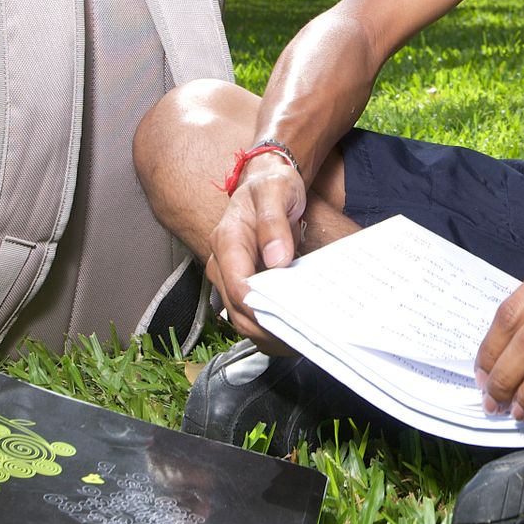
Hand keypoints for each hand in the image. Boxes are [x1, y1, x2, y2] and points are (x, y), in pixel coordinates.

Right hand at [204, 156, 307, 353]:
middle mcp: (222, 264)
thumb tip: (276, 258)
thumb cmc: (272, 186)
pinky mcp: (240, 285)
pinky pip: (251, 314)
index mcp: (227, 241)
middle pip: (238, 312)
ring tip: (300, 341)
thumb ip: (275, 222)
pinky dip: (269, 328)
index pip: (238, 288)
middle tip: (301, 339)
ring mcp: (230, 277)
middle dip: (267, 330)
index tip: (288, 322)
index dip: (260, 311)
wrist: (268, 182)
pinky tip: (292, 331)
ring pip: (243, 320)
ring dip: (269, 335)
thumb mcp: (277, 192)